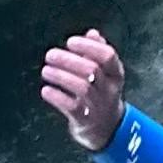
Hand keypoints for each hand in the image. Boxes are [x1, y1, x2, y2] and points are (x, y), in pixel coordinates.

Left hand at [38, 30, 125, 150]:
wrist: (107, 129)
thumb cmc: (101, 94)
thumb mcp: (105, 73)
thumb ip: (98, 52)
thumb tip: (92, 33)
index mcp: (116, 74)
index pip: (107, 56)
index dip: (88, 46)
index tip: (70, 42)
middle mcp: (109, 90)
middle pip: (92, 70)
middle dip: (69, 60)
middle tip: (50, 55)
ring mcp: (98, 106)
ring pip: (82, 88)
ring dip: (61, 76)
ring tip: (46, 70)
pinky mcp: (85, 121)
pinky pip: (72, 107)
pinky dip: (57, 97)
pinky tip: (46, 90)